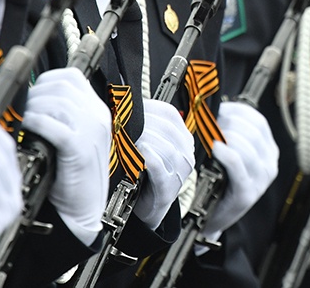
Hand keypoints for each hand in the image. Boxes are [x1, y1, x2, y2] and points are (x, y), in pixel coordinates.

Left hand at [21, 68, 110, 246]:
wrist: (83, 209)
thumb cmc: (71, 176)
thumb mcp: (72, 138)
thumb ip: (60, 117)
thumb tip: (30, 99)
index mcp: (97, 110)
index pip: (71, 77)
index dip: (46, 81)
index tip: (32, 96)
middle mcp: (98, 116)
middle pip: (62, 85)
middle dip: (36, 94)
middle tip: (23, 111)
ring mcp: (92, 131)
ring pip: (58, 102)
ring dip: (34, 108)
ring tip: (24, 121)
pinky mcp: (80, 149)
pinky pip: (54, 125)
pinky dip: (36, 123)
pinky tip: (28, 131)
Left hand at [132, 99, 195, 229]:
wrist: (146, 207)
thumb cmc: (145, 173)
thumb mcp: (149, 145)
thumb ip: (145, 126)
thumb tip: (127, 103)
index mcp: (183, 139)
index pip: (170, 114)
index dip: (149, 108)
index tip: (130, 106)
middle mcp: (186, 154)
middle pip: (167, 129)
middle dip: (143, 123)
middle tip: (123, 121)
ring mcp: (180, 172)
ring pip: (165, 147)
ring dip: (143, 139)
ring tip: (127, 137)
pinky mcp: (168, 188)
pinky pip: (159, 168)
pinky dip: (148, 157)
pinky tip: (138, 152)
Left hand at [202, 102, 278, 240]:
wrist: (213, 218)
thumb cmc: (220, 181)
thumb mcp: (232, 154)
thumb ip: (231, 133)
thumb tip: (214, 107)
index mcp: (269, 150)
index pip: (259, 121)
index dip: (237, 111)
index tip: (218, 109)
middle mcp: (270, 163)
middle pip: (252, 131)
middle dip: (228, 122)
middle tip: (207, 123)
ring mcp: (261, 179)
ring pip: (246, 145)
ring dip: (224, 136)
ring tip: (207, 135)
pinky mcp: (247, 192)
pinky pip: (238, 164)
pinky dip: (225, 153)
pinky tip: (214, 148)